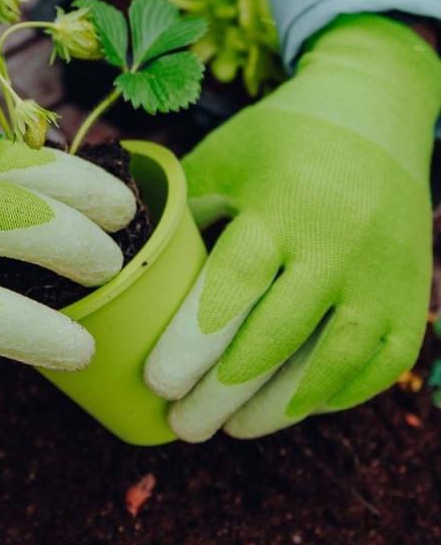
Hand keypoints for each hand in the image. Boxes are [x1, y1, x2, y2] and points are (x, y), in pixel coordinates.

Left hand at [144, 14, 440, 439]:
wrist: (372, 116)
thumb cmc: (277, 141)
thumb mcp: (221, 161)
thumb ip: (183, 218)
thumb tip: (132, 275)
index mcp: (280, 208)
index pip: (232, 290)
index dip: (191, 344)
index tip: (157, 383)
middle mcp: (338, 247)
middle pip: (272, 340)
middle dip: (221, 394)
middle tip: (182, 425)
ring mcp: (383, 277)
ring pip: (328, 365)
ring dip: (275, 409)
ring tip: (230, 428)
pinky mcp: (411, 297)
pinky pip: (379, 367)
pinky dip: (333, 397)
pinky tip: (291, 409)